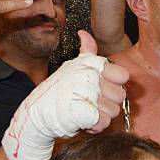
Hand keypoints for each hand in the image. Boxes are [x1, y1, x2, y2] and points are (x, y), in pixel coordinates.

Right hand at [1, 31, 128, 159]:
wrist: (36, 114)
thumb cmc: (58, 91)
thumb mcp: (72, 67)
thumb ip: (86, 51)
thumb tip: (84, 33)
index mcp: (91, 66)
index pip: (122, 75)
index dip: (115, 84)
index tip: (103, 88)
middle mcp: (90, 78)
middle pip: (120, 96)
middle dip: (109, 103)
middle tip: (92, 102)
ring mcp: (88, 95)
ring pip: (114, 111)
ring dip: (101, 116)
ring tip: (86, 111)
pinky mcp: (86, 114)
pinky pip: (104, 122)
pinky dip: (95, 126)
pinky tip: (84, 120)